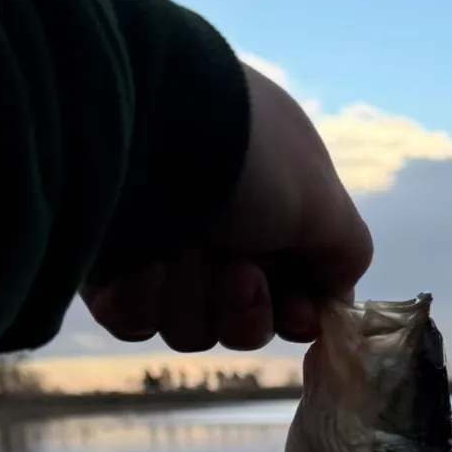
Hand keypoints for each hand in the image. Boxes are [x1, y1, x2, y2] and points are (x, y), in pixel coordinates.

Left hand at [80, 63, 373, 350]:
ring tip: (185, 250)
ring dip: (195, 298)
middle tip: (236, 271)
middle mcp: (217, 224)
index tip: (297, 315)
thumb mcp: (323, 200)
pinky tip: (144, 261)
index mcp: (271, 204)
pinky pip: (134, 321)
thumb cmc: (246, 156)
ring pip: (190, 327)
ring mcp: (159, 245)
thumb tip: (334, 294)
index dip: (296, 313)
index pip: (291, 287)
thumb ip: (346, 253)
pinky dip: (143, 300)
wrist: (142, 124)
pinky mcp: (106, 265)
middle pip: (242, 320)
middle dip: (245, 309)